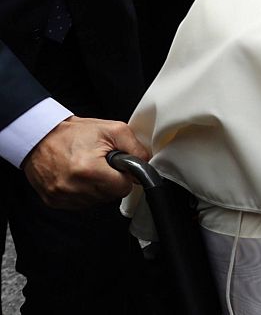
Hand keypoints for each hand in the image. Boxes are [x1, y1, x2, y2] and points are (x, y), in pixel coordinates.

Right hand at [23, 117, 148, 208]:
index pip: (123, 188)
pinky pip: (79, 204)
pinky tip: (77, 177)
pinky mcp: (53, 201)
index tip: (117, 167)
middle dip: (111, 181)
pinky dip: (82, 192)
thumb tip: (146, 163)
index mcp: (89, 170)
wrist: (41, 137)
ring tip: (87, 169)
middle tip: (101, 165)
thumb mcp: (112, 130)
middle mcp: (73, 187)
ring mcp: (61, 196)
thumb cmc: (74, 133)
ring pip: (96, 201)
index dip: (124, 176)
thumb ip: (136, 148)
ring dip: (96, 188)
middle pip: (110, 196)